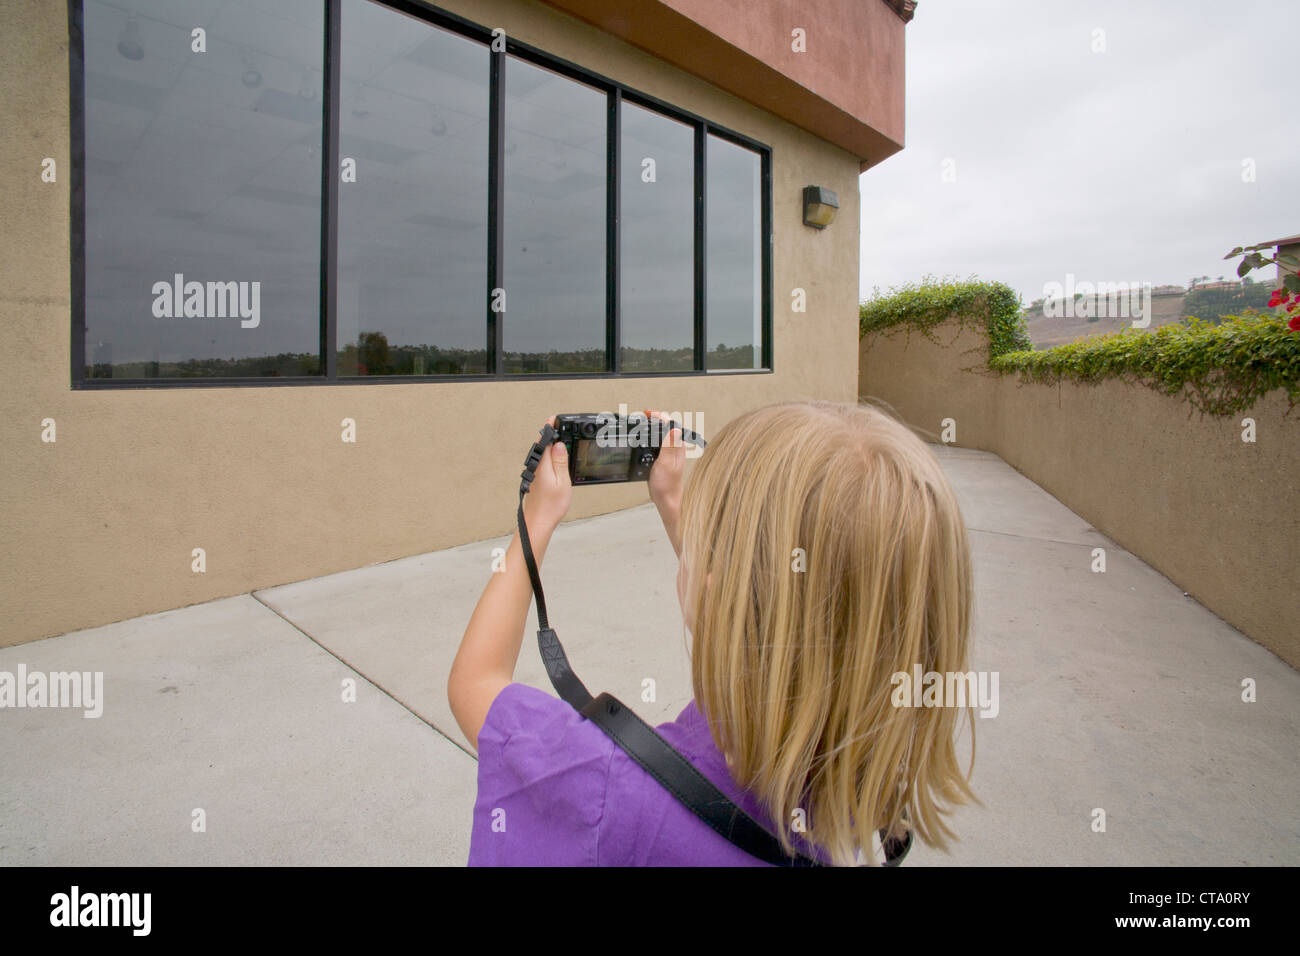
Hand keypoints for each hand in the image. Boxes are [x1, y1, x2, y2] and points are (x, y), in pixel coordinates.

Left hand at [522, 416, 571, 531]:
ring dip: (550, 445)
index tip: (555, 418)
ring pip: (542, 454)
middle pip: (542, 444)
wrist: (537, 522)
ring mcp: (535, 473)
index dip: (550, 427)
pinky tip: (555, 458)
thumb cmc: (550, 507)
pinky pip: (542, 462)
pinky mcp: (536, 479)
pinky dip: (549, 456)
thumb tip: (559, 445)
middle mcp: (536, 467)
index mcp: (542, 464)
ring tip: (560, 438)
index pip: (545, 439)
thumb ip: (560, 462)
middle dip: (551, 434)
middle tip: (560, 425)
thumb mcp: (562, 482)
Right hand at [645, 409, 684, 511]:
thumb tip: (674, 428)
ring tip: (644, 422)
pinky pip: (657, 443)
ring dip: (653, 427)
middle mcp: (675, 447)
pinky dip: (650, 438)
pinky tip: (644, 438)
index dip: (658, 416)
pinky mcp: (662, 458)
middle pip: (665, 426)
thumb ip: (670, 446)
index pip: (669, 424)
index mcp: (677, 446)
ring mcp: (669, 452)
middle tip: (643, 415)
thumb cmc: (668, 485)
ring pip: (661, 434)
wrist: (666, 500)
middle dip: (655, 418)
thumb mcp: (666, 463)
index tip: (647, 414)